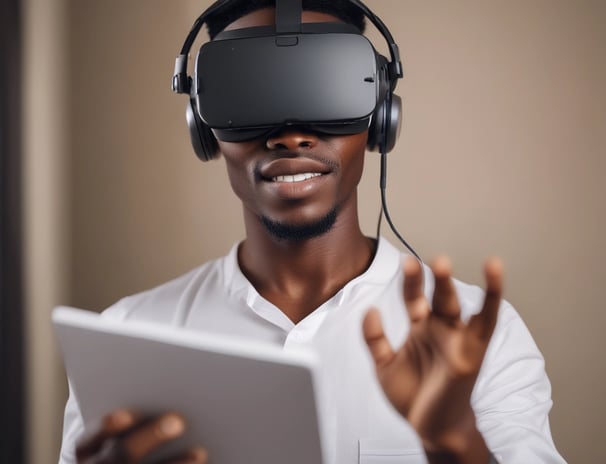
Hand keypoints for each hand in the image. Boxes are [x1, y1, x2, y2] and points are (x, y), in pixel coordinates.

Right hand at [75, 409, 207, 463]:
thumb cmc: (123, 441)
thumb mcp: (115, 432)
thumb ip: (133, 415)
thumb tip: (166, 385)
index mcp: (85, 452)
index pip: (89, 439)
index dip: (108, 426)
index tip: (129, 412)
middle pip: (121, 457)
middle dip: (149, 438)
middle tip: (179, 420)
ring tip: (200, 452)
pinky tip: (203, 463)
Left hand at [363, 256, 502, 462]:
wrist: (432, 428)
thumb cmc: (413, 395)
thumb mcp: (384, 365)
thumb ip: (375, 339)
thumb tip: (370, 310)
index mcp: (421, 328)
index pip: (414, 298)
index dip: (410, 282)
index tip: (405, 263)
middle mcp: (440, 329)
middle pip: (436, 297)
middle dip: (429, 279)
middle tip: (417, 261)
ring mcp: (457, 339)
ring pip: (455, 306)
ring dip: (449, 286)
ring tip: (442, 264)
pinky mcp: (470, 354)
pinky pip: (485, 324)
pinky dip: (491, 300)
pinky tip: (495, 276)